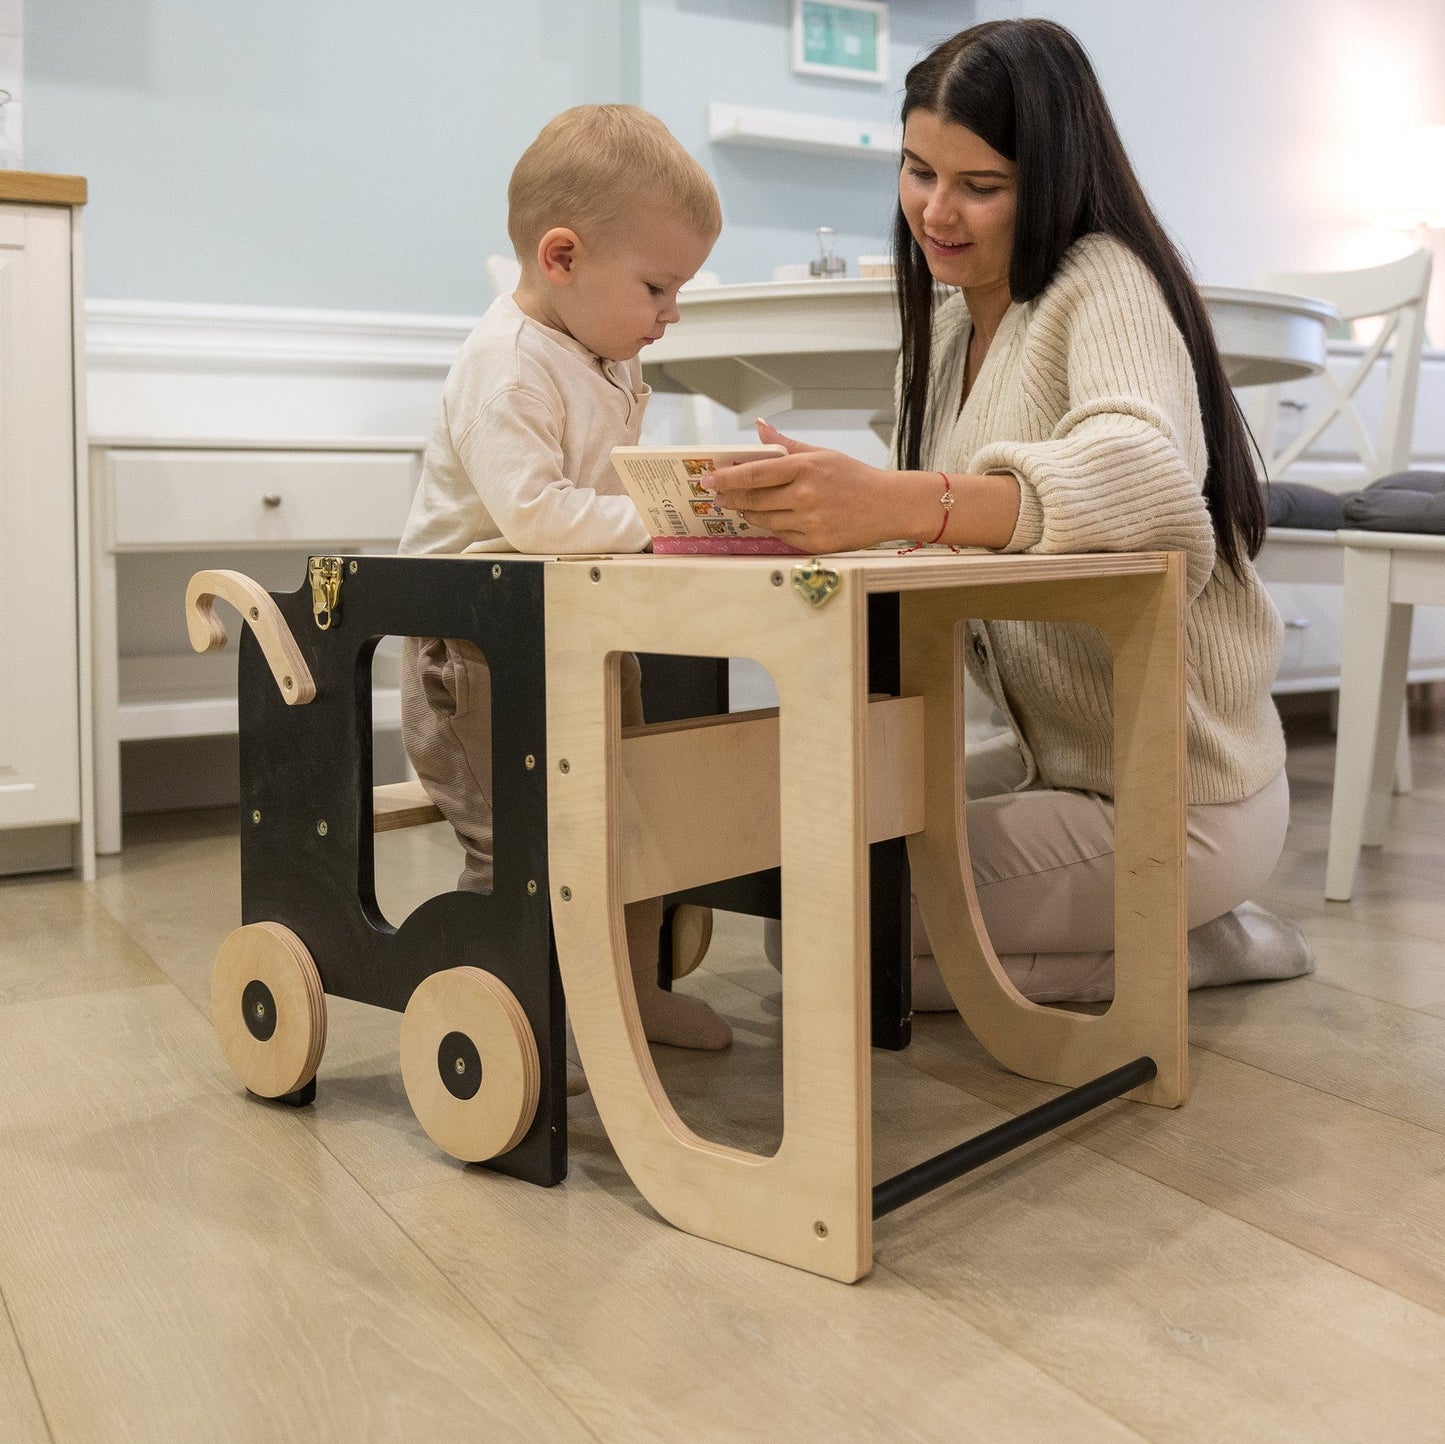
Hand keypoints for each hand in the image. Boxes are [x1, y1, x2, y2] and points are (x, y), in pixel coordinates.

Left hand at [709, 419, 897, 552]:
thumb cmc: (854, 477)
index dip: (726, 478)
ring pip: (765, 520)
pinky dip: (773, 527)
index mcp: (805, 468)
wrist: (889, 505)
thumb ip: (786, 445)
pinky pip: (783, 536)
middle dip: (732, 497)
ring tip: (742, 507)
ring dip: (749, 513)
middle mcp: (805, 495)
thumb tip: (759, 427)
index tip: (708, 479)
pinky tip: (771, 520)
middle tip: (719, 496)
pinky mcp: (815, 543)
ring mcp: (810, 522)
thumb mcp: (821, 454)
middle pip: (754, 499)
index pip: (754, 474)